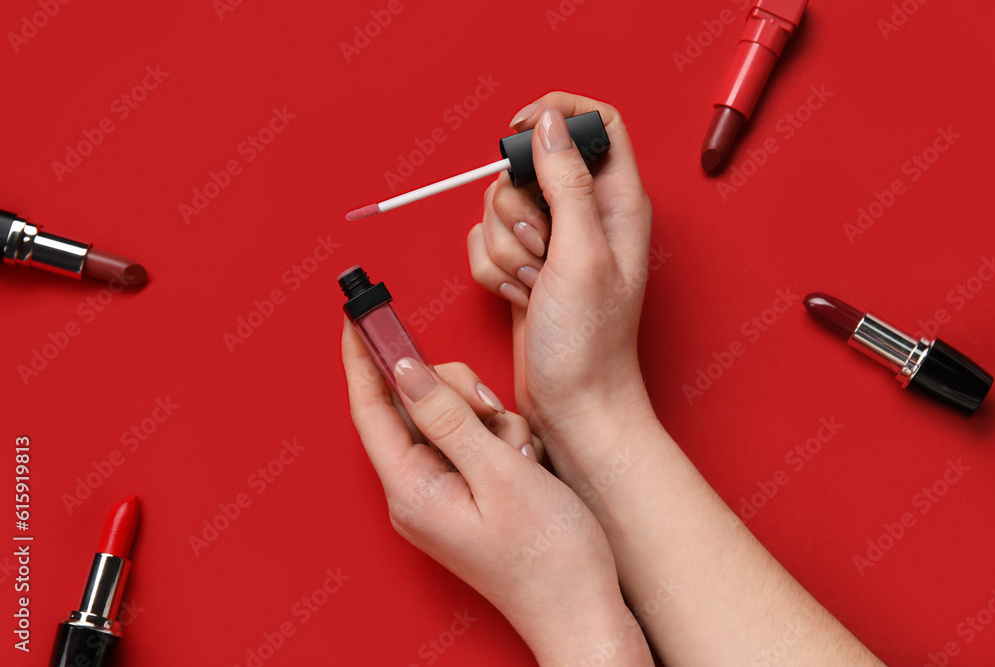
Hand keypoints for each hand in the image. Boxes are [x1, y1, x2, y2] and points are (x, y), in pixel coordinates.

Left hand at [342, 320, 651, 665]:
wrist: (582, 610)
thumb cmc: (549, 554)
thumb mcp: (500, 473)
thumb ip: (448, 418)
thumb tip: (403, 371)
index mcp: (411, 490)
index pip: (370, 409)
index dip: (361, 358)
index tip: (358, 316)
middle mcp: (416, 494)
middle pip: (412, 410)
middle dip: (453, 393)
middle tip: (490, 408)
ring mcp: (440, 498)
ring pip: (448, 422)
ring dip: (486, 421)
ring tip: (520, 453)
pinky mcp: (465, 498)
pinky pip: (470, 445)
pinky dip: (498, 441)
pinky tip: (524, 464)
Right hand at [467, 93, 655, 449]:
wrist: (572, 403)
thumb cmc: (590, 341)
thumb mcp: (581, 252)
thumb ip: (566, 180)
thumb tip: (549, 124)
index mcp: (617, 201)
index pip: (596, 123)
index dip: (557, 115)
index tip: (519, 132)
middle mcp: (584, 215)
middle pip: (528, 166)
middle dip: (517, 210)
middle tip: (542, 250)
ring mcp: (550, 242)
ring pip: (497, 207)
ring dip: (504, 250)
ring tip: (535, 285)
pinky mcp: (522, 266)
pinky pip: (482, 244)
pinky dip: (492, 272)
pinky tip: (520, 298)